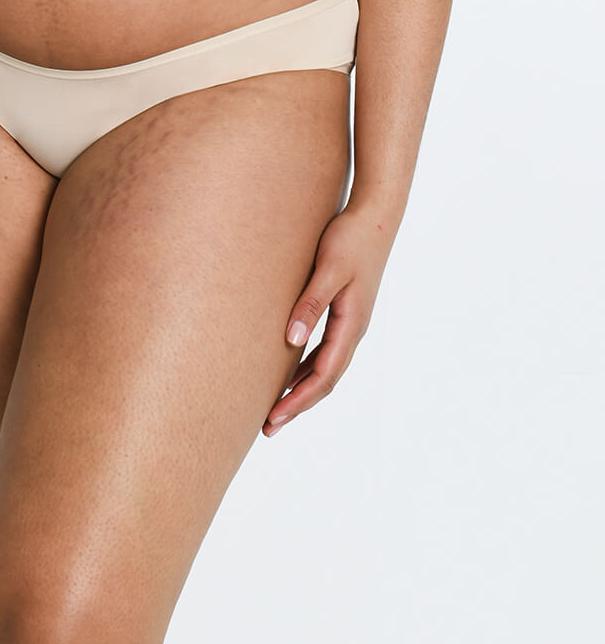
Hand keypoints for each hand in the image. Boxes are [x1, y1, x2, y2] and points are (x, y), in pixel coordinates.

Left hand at [262, 204, 393, 436]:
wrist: (374, 216)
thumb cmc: (350, 239)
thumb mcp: (328, 270)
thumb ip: (310, 304)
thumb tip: (291, 342)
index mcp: (352, 324)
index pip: (324, 375)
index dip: (299, 399)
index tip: (274, 417)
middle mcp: (353, 329)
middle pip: (325, 379)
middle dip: (297, 404)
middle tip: (268, 427)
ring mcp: (350, 321)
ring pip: (324, 367)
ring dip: (300, 389)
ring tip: (274, 408)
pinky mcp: (343, 310)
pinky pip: (323, 350)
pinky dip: (305, 367)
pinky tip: (287, 371)